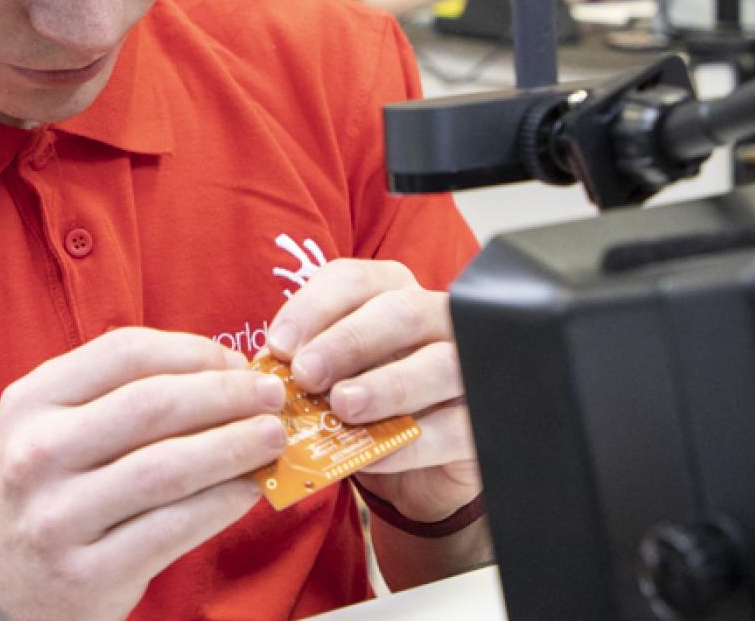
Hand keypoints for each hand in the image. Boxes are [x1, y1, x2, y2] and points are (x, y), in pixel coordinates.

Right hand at [0, 328, 288, 620]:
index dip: (194, 352)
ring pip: (168, 467)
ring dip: (236, 447)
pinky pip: (174, 528)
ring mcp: (57, 518)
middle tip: (273, 396)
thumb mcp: (53, 430)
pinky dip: (223, 503)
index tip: (237, 361)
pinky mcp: (87, 573)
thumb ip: (120, 397)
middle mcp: (36, 454)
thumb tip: (225, 373)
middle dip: (227, 395)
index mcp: (30, 403)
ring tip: (274, 438)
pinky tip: (250, 490)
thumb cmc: (45, 496)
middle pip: (153, 405)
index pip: (124, 353)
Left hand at [264, 260, 479, 524]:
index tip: (278, 346)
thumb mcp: (335, 381)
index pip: (354, 281)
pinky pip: (454, 428)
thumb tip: (270, 369)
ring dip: (386, 385)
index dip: (313, 308)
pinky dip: (411, 444)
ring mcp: (470, 370)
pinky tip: (373, 455)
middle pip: (401, 312)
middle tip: (306, 373)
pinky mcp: (484, 423)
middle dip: (348, 341)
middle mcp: (438, 321)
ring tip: (343, 407)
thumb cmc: (370, 409)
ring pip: (439, 364)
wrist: (421, 473)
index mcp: (394, 295)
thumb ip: (308, 367)